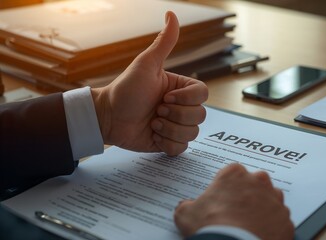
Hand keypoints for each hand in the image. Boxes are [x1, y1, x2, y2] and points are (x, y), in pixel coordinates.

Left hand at [91, 11, 207, 154]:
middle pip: (201, 116)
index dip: (186, 99)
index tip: (165, 97)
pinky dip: (167, 143)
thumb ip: (163, 42)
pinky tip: (153, 135)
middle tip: (156, 110)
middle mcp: (181, 107)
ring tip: (152, 123)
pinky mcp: (168, 142)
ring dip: (169, 129)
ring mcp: (175, 125)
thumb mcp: (146, 64)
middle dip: (175, 115)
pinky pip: (181, 149)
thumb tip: (172, 14)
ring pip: (193, 133)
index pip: (203, 95)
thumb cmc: (126, 90)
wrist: (108, 117)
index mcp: (180, 88)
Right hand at [174, 164, 293, 239]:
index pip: (232, 173)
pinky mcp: (285, 219)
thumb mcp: (186, 213)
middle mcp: (258, 181)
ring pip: (270, 200)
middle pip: (254, 184)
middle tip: (236, 212)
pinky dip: (272, 226)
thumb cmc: (211, 226)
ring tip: (249, 225)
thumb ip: (186, 205)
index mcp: (235, 174)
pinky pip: (279, 220)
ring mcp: (275, 200)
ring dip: (262, 209)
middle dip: (247, 195)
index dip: (227, 187)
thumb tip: (185, 206)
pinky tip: (260, 234)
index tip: (222, 198)